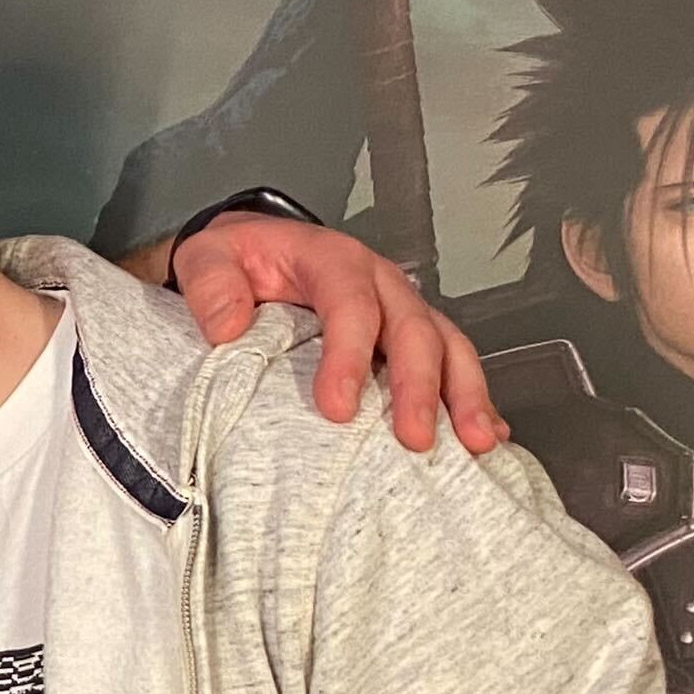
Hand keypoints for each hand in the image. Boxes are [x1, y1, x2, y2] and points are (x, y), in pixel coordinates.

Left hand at [167, 212, 500, 454]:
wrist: (255, 252)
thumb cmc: (238, 260)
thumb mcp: (207, 257)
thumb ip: (211, 285)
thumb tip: (227, 326)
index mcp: (332, 260)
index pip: (351, 304)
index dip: (349, 356)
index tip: (336, 408)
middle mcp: (379, 281)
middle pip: (412, 329)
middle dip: (418, 386)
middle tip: (413, 438)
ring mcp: (401, 308)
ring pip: (447, 345)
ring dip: (463, 394)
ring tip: (475, 441)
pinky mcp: (409, 336)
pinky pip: (452, 362)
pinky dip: (470, 398)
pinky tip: (486, 435)